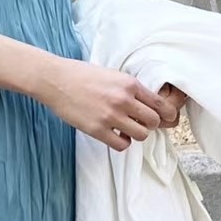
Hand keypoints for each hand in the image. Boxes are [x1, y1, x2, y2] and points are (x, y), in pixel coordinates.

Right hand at [36, 57, 181, 151]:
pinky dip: (122, 143)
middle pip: (154, 121)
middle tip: (140, 123)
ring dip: (136, 134)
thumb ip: (129, 88)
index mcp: (129, 84)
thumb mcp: (112, 75)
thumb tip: (145, 104)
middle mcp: (123, 100)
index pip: (160, 104)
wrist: (55, 80)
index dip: (165, 114)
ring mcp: (110, 116)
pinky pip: (122, 145)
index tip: (164, 118)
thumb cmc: (81, 75)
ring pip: (141, 135)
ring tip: (126, 130)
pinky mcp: (97, 129)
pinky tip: (114, 136)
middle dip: (150, 125)